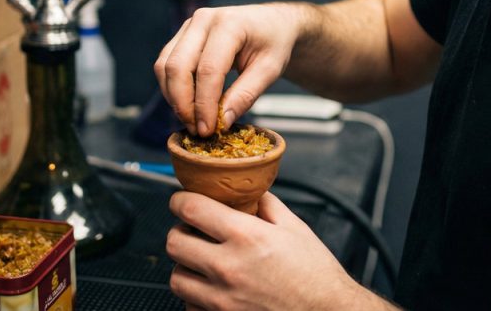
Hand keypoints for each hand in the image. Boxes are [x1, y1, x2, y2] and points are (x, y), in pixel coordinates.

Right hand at [154, 4, 307, 135]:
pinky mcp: (181, 36)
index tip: (208, 129)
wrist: (271, 23)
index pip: (208, 69)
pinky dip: (172, 88)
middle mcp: (203, 20)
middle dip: (183, 103)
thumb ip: (246, 95)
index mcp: (230, 24)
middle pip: (178, 66)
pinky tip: (188, 105)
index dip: (204, 103)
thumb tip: (222, 121)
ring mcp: (189, 26)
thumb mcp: (270, 70)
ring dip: (174, 98)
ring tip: (193, 120)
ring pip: (165, 66)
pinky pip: (165, 64)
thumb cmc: (273, 43)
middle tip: (197, 129)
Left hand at [166, 191, 393, 310]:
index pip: (191, 209)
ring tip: (203, 262)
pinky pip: (189, 306)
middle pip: (174, 242)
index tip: (182, 201)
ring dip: (186, 266)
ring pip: (177, 278)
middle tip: (193, 231)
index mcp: (246, 237)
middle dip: (181, 231)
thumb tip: (247, 191)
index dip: (180, 200)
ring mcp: (221, 300)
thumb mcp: (294, 228)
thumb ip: (265, 204)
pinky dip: (196, 296)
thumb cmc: (315, 275)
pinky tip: (214, 289)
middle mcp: (228, 268)